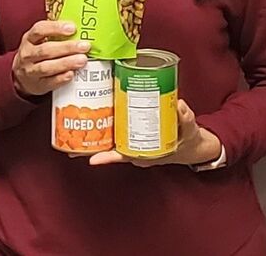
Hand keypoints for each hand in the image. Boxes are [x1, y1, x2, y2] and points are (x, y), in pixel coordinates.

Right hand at [13, 20, 91, 96]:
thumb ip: (55, 34)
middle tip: (84, 46)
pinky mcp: (37, 85)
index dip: (55, 28)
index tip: (72, 28)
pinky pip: (49, 82)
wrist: (22, 76)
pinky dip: (61, 79)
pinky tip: (71, 74)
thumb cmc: (36, 53)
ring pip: (47, 67)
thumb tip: (80, 28)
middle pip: (46, 50)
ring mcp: (31, 71)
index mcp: (29, 39)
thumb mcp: (39, 40)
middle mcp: (27, 54)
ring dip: (66, 63)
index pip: (39, 30)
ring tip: (82, 60)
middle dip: (67, 47)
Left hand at [87, 101, 221, 168]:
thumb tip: (178, 105)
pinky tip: (97, 111)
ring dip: (95, 132)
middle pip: (110, 147)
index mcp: (147, 152)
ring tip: (76, 123)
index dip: (107, 158)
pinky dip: (108, 121)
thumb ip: (185, 118)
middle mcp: (137, 148)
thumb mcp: (190, 131)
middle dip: (92, 144)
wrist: (193, 144)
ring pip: (112, 137)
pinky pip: (118, 128)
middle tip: (72, 139)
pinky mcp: (134, 131)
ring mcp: (134, 140)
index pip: (124, 156)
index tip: (91, 160)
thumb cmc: (189, 140)